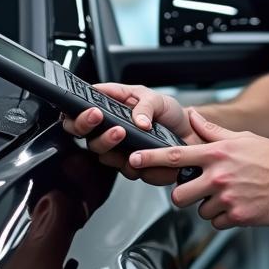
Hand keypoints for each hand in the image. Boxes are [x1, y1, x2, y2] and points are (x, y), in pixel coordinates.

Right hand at [62, 82, 195, 184]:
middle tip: (98, 116)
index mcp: (112, 108)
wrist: (191, 135)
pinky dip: (136, 163)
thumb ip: (145, 105)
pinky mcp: (134, 166)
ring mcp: (120, 150)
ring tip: (122, 132)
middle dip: (87, 126)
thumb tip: (138, 121)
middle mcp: (111, 130)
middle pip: (84, 134)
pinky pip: (128, 170)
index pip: (82, 109)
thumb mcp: (158, 99)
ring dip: (109, 144)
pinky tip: (145, 156)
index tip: (87, 108)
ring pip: (103, 154)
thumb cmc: (169, 113)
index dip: (77, 111)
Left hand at [130, 110, 268, 229]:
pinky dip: (226, 217)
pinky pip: (218, 222)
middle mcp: (218, 176)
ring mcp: (227, 197)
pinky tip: (240, 205)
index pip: (175, 156)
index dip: (150, 159)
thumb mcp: (240, 138)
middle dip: (184, 196)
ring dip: (210, 207)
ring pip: (201, 211)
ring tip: (231, 195)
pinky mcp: (238, 216)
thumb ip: (212, 131)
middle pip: (179, 195)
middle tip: (198, 191)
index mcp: (216, 154)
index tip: (133, 159)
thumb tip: (192, 116)